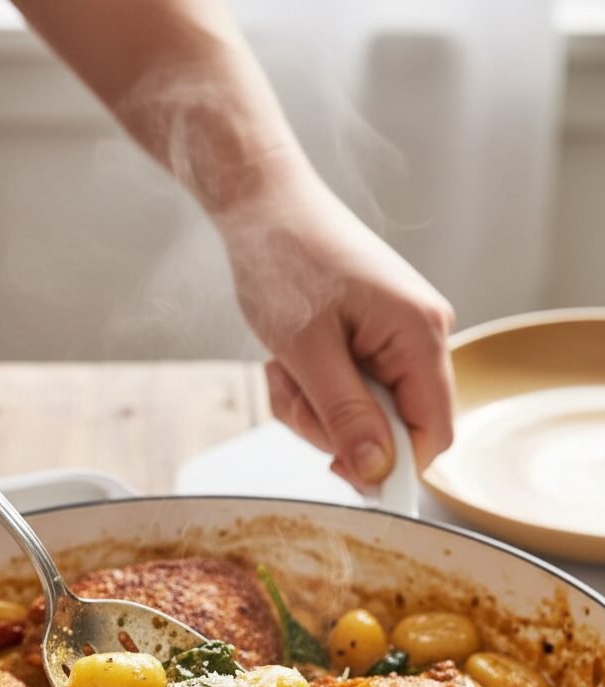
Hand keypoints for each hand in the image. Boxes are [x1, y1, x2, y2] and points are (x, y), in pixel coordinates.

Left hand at [217, 154, 455, 486]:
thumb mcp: (307, 352)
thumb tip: (378, 472)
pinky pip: (352, 390)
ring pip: (365, 414)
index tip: (335, 468)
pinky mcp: (377, 337)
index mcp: (420, 336)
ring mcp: (400, 336)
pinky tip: (291, 359)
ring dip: (315, 406)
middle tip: (290, 390)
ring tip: (283, 367)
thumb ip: (346, 415)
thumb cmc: (284, 261)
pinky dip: (315, 388)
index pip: (433, 435)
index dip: (388, 465)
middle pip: (394, 429)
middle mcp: (424, 336)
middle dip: (333, 425)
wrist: (262, 204)